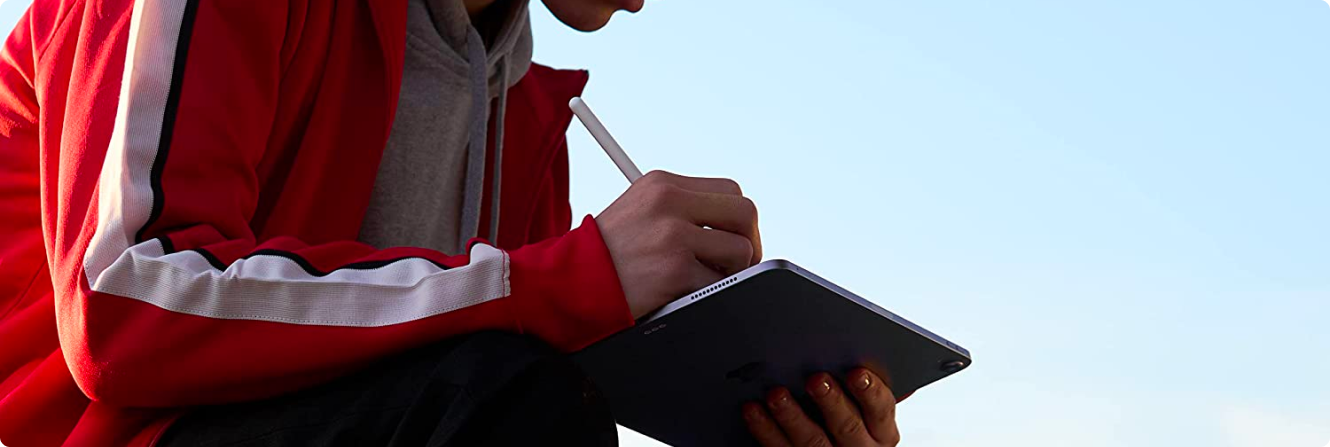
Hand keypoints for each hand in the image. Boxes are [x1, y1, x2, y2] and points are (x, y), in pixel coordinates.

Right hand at [595, 170, 761, 318]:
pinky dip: (707, 296)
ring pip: (739, 251)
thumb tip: (733, 229)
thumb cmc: (604, 255)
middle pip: (744, 212)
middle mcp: (669, 202)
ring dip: (729, 274)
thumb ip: (682, 210)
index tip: (733, 238)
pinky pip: (717, 285)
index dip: (738, 219)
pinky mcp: (674, 270)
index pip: (729, 189)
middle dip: (749, 243)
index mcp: (663, 183)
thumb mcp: (638, 211)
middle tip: (737, 266)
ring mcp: (673, 236)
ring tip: (701, 281)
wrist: (567, 283)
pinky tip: (682, 294)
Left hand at [743, 368, 899, 446]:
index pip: (881, 409)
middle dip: (830, 401)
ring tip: (776, 394)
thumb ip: (857, 382)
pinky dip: (765, 428)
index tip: (856, 372)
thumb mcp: (858, 403)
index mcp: (881, 430)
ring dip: (792, 416)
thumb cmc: (841, 418)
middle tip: (815, 379)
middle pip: (847, 426)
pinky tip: (753, 410)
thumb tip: (851, 350)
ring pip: (812, 441)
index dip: (870, 391)